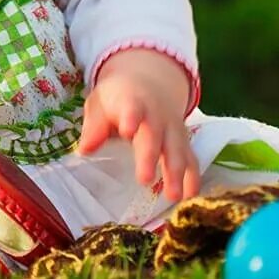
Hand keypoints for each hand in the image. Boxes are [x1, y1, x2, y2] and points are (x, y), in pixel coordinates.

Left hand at [77, 48, 199, 201]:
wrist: (150, 81)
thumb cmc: (118, 98)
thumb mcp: (101, 103)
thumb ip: (94, 125)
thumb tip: (86, 149)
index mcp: (132, 102)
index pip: (132, 108)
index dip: (130, 118)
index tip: (127, 130)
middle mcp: (156, 116)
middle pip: (154, 136)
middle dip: (150, 157)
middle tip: (144, 180)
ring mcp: (172, 129)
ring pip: (176, 150)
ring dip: (176, 173)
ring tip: (173, 196)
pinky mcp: (183, 142)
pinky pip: (191, 159)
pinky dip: (193, 177)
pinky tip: (190, 195)